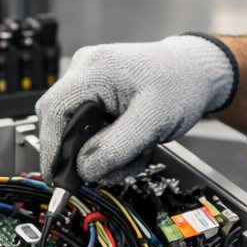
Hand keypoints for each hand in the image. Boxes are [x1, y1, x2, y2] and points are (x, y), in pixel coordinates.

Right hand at [35, 35, 236, 183]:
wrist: (195, 73)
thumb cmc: (180, 84)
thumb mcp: (152, 121)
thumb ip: (116, 147)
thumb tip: (84, 169)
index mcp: (94, 70)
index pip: (53, 109)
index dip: (50, 146)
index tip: (56, 176)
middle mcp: (85, 71)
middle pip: (61, 122)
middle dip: (83, 154)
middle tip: (107, 172)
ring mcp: (90, 82)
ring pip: (77, 130)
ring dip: (101, 153)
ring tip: (132, 158)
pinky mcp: (99, 96)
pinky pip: (91, 127)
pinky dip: (108, 145)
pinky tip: (131, 146)